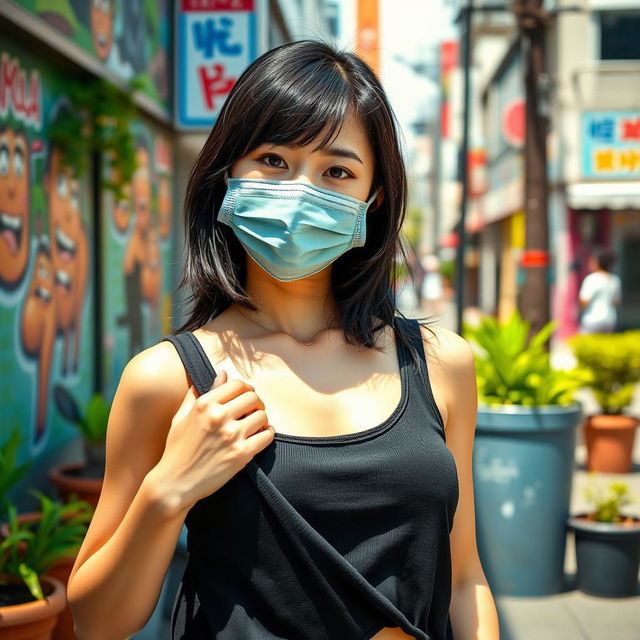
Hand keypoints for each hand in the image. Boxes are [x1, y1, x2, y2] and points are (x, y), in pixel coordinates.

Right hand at [152, 369, 273, 510]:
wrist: (174, 484)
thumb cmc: (177, 450)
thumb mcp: (182, 417)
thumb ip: (199, 393)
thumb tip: (221, 374)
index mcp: (204, 404)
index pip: (237, 385)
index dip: (246, 389)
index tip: (246, 396)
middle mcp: (218, 416)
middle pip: (253, 397)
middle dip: (256, 403)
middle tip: (254, 410)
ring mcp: (231, 435)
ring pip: (262, 416)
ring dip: (262, 419)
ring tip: (256, 425)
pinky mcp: (241, 454)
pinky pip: (267, 436)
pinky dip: (267, 434)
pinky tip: (261, 436)